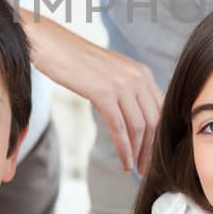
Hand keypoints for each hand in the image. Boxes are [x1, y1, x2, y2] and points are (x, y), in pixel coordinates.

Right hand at [21, 15, 160, 173]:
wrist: (51, 45)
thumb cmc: (76, 61)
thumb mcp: (111, 71)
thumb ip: (128, 88)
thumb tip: (136, 115)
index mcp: (142, 72)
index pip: (160, 109)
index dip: (159, 135)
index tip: (153, 153)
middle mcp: (137, 76)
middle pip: (154, 120)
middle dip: (151, 148)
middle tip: (146, 168)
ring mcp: (121, 84)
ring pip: (139, 126)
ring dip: (139, 152)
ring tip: (134, 168)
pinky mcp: (104, 92)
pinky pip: (120, 127)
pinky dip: (124, 148)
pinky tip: (124, 161)